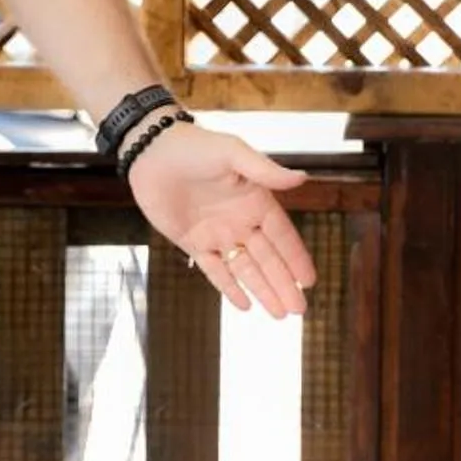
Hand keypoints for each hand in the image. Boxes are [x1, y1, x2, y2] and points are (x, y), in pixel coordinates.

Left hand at [126, 123, 316, 318]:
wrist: (150, 151)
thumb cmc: (194, 146)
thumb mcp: (232, 153)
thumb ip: (265, 170)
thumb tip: (302, 179)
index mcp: (255, 201)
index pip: (282, 236)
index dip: (296, 259)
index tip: (310, 281)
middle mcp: (239, 221)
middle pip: (267, 259)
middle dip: (283, 284)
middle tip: (299, 310)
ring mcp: (216, 234)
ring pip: (244, 269)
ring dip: (262, 290)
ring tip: (279, 314)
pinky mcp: (192, 242)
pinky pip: (213, 270)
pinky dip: (228, 287)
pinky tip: (244, 305)